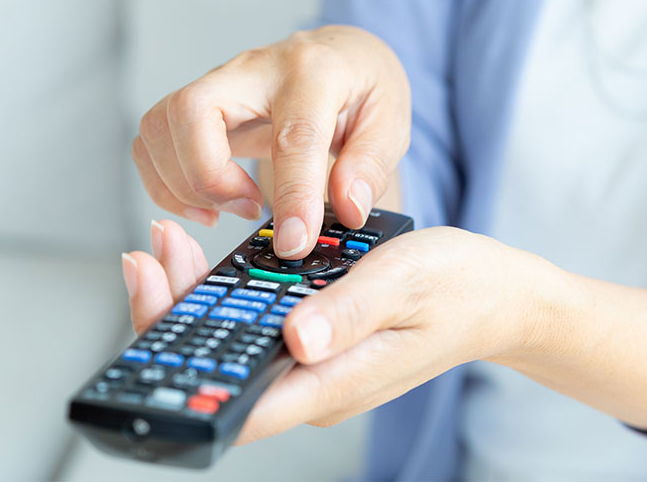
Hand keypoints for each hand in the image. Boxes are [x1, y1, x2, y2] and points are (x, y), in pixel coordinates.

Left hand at [121, 220, 554, 441]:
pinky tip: (209, 258)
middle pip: (221, 374)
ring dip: (194, 300)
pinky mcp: (315, 344)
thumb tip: (295, 339)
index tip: (151, 308)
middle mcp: (313, 385)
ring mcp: (313, 367)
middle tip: (147, 255)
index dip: (183, 374)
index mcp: (332, 382)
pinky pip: (256, 329)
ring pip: (233, 348)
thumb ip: (349, 313)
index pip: (239, 402)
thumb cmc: (458, 287)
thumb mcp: (404, 283)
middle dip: (172, 318)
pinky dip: (228, 294)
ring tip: (164, 245)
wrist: (498, 296)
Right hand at [132, 25, 410, 257]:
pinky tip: (206, 204)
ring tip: (229, 209)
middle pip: (193, 110)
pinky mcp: (196, 103)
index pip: (293, 134)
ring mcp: (218, 82)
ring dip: (181, 182)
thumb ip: (371, 164)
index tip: (294, 241)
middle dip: (208, 176)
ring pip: (160, 123)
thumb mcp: (392, 118)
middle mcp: (254, 68)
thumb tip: (346, 208)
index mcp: (314, 72)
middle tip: (248, 209)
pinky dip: (163, 181)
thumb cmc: (364, 88)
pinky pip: (151, 137)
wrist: (339, 55)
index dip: (293, 193)